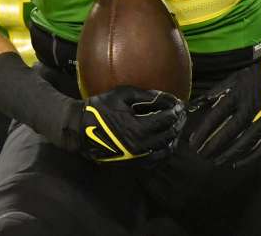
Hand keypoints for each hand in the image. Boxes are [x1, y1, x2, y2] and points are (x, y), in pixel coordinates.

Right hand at [68, 86, 185, 163]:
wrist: (79, 130)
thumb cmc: (99, 109)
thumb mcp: (122, 95)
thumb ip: (147, 96)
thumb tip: (168, 98)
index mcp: (139, 129)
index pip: (167, 119)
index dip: (176, 110)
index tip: (180, 103)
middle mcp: (141, 147)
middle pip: (169, 135)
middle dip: (178, 122)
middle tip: (181, 114)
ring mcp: (137, 159)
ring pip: (165, 150)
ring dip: (173, 137)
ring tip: (175, 127)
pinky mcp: (133, 165)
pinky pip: (156, 161)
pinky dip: (164, 151)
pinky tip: (164, 142)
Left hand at [188, 44, 260, 167]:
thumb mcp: (237, 77)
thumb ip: (218, 91)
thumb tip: (198, 103)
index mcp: (238, 96)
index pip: (215, 118)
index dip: (202, 132)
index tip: (193, 143)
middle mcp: (250, 110)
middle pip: (227, 133)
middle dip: (212, 146)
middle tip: (201, 156)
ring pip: (243, 143)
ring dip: (228, 154)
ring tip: (216, 161)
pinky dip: (250, 157)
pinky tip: (238, 163)